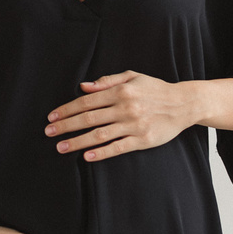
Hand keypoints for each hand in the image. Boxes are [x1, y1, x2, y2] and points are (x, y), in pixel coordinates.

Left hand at [45, 70, 195, 161]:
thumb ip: (107, 81)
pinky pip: (118, 147)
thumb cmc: (155, 89)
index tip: (52, 117)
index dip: (67, 109)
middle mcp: (125, 108)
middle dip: (66, 126)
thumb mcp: (132, 77)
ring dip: (77, 142)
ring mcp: (134, 125)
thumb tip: (83, 86)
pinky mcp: (142, 140)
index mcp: (121, 91)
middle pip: (89, 118)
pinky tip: (87, 156)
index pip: (87, 101)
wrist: (184, 103)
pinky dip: (101, 153)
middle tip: (49, 133)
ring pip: (100, 135)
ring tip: (61, 147)